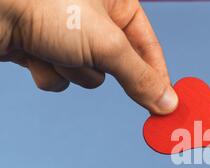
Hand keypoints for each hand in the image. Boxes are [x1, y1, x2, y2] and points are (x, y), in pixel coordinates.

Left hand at [0, 0, 177, 113]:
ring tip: (53, 47)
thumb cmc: (45, 5)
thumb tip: (168, 103)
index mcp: (117, 4)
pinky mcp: (44, 51)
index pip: (149, 49)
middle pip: (118, 67)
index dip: (158, 78)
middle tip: (102, 72)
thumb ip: (140, 77)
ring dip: (72, 70)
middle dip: (101, 68)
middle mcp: (95, 20)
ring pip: (87, 76)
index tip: (167, 107)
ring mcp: (67, 37)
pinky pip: (61, 79)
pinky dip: (49, 73)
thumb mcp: (107, 44)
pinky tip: (34, 53)